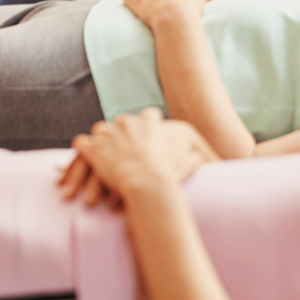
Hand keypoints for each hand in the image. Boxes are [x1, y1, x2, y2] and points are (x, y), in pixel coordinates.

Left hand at [58, 108, 219, 209]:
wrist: (146, 182)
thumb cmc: (170, 172)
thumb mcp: (191, 161)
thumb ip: (200, 156)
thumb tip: (218, 162)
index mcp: (150, 124)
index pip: (149, 116)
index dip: (148, 125)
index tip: (149, 133)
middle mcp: (127, 123)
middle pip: (122, 121)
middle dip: (122, 132)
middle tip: (123, 145)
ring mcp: (107, 135)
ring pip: (100, 130)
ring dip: (102, 140)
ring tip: (102, 153)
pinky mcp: (92, 149)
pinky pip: (81, 143)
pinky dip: (84, 150)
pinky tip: (86, 158)